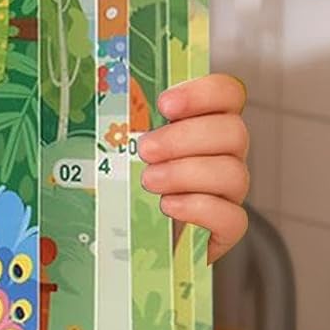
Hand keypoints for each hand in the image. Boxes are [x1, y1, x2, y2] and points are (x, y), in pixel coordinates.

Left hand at [139, 74, 249, 263]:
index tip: (165, 104)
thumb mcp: (121, 147)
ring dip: (187, 173)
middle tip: (145, 149)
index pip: (227, 94)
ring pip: (234, 173)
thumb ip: (123, 123)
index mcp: (205, 124)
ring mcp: (228, 192)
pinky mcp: (225, 229)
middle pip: (233, 132)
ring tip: (149, 181)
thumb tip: (96, 100)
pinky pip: (232, 217)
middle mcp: (224, 154)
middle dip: (185, 137)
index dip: (203, 93)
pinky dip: (199, 208)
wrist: (134, 236)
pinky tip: (168, 206)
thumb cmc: (126, 182)